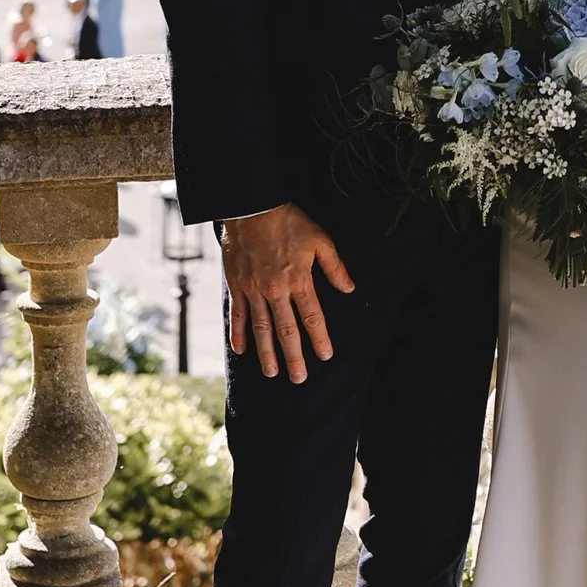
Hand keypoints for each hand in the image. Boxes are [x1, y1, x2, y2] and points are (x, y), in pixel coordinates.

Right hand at [222, 206, 352, 381]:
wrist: (251, 207)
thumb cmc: (289, 221)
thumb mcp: (320, 240)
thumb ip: (335, 267)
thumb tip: (350, 289)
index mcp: (299, 280)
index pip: (312, 317)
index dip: (319, 338)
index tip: (325, 356)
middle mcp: (276, 291)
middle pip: (286, 330)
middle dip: (293, 356)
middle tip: (299, 379)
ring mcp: (253, 290)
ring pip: (261, 328)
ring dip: (267, 353)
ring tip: (272, 373)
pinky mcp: (236, 286)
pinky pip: (237, 315)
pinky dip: (238, 333)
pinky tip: (241, 350)